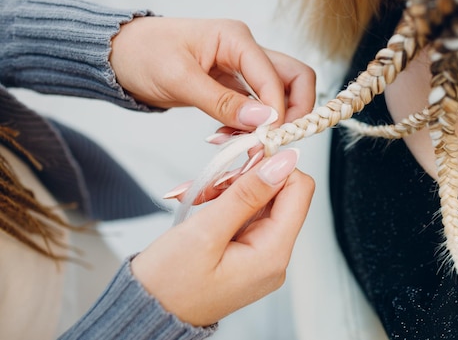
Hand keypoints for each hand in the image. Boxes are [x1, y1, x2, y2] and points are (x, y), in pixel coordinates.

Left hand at [110, 17, 315, 128]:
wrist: (120, 55)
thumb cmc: (144, 54)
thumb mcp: (179, 79)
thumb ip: (222, 102)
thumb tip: (263, 121)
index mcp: (236, 38)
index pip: (277, 76)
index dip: (279, 111)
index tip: (267, 140)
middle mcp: (247, 50)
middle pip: (295, 78)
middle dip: (295, 112)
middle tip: (277, 140)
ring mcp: (243, 68)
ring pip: (280, 94)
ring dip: (272, 122)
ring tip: (243, 142)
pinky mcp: (234, 85)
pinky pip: (258, 106)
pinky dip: (252, 125)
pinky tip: (229, 136)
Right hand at [130, 149, 314, 326]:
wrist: (147, 314)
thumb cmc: (168, 285)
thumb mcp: (204, 232)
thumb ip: (246, 194)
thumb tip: (283, 162)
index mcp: (272, 254)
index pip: (299, 190)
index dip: (275, 165)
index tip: (244, 155)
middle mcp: (274, 257)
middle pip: (280, 194)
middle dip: (246, 178)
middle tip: (210, 182)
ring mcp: (261, 257)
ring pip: (260, 201)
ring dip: (230, 189)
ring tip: (198, 195)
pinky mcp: (247, 254)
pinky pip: (246, 215)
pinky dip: (225, 203)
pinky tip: (202, 204)